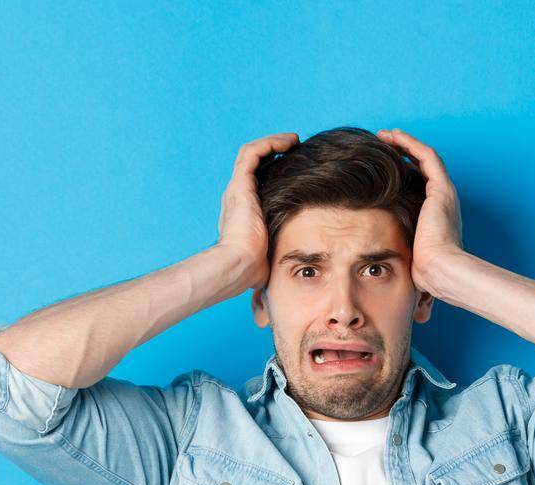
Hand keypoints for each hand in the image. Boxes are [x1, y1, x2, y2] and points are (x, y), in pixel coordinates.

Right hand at [215, 132, 298, 290]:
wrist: (237, 266)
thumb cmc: (251, 269)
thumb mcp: (268, 258)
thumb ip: (273, 260)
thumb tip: (278, 294)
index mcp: (244, 212)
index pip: (257, 183)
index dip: (275, 172)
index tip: (297, 169)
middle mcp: (238, 196)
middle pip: (254, 165)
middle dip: (274, 153)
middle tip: (296, 149)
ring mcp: (237, 189)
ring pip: (252, 154)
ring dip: (272, 143)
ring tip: (293, 140)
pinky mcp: (240, 184)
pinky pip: (253, 153)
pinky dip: (270, 143)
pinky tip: (289, 141)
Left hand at [375, 128, 464, 293]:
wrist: (442, 271)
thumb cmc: (428, 273)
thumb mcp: (411, 262)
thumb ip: (409, 267)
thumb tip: (409, 301)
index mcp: (436, 216)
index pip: (418, 187)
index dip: (402, 174)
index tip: (382, 169)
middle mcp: (442, 201)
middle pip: (421, 169)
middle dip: (402, 154)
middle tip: (381, 146)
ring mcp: (443, 193)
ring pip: (424, 157)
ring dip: (404, 144)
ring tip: (384, 136)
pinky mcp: (441, 188)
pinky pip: (426, 156)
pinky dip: (409, 144)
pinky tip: (392, 136)